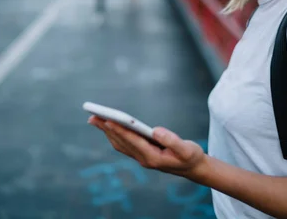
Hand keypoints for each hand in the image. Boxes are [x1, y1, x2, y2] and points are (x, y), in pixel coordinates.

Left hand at [88, 116, 205, 177]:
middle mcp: (144, 159)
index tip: (107, 120)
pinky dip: (114, 135)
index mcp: (153, 157)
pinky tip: (108, 127)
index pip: (132, 141)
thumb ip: (172, 140)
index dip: (119, 130)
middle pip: (121, 142)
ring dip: (107, 132)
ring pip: (120, 144)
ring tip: (95, 119)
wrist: (193, 168)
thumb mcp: (187, 149)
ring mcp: (142, 158)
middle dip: (107, 129)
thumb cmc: (191, 157)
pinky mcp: (142, 154)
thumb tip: (155, 130)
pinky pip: (124, 145)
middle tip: (92, 116)